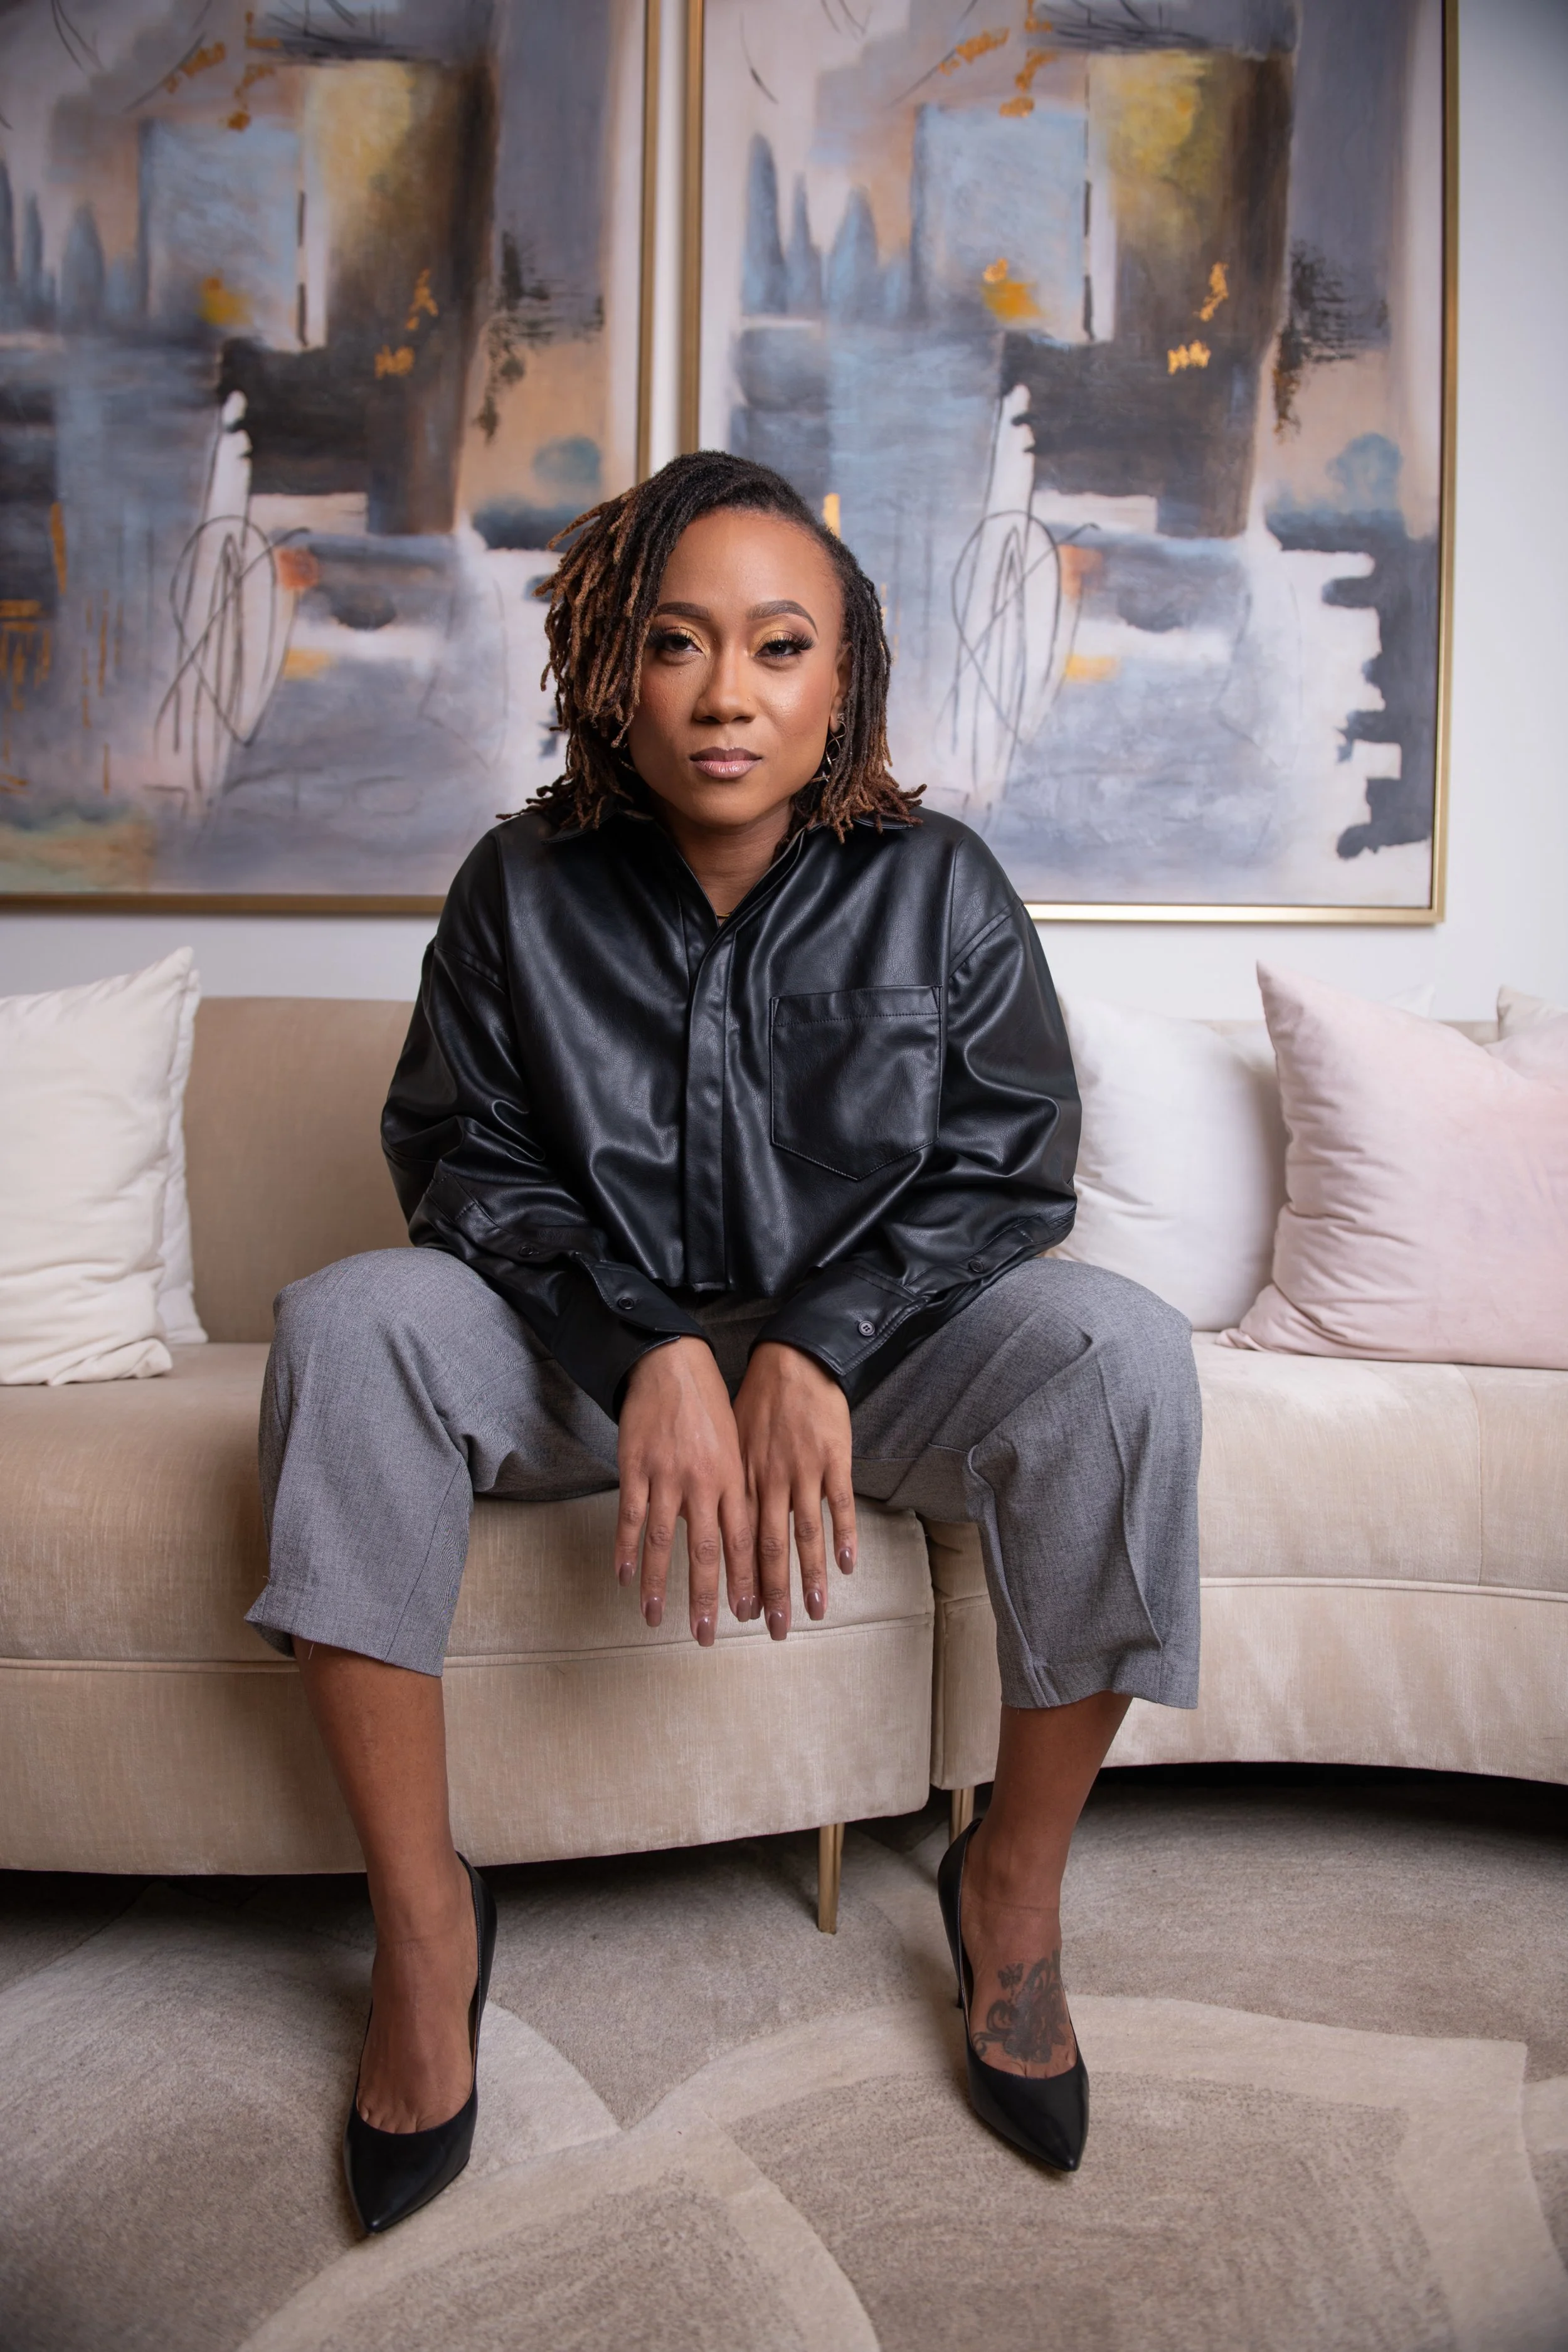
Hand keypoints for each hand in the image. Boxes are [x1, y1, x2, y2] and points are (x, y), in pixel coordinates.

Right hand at [616, 1338, 756, 1644]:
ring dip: (658, 1584)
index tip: (747, 1615)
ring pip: (663, 1541)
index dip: (744, 1581)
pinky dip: (625, 1549)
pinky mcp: (636, 1467)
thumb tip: (744, 1538)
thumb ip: (738, 1491)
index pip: (744, 1541)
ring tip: (655, 1619)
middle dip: (706, 1598)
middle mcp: (704, 1482)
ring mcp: (667, 1475)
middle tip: (704, 1636)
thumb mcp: (736, 1447)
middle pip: (707, 1551)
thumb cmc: (710, 1407)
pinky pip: (630, 1516)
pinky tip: (623, 1576)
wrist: (673, 1364)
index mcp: (735, 1478)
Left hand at [732, 1341, 855, 1639]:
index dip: (739, 1580)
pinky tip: (846, 1567)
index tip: (740, 1615)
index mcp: (740, 1478)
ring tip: (814, 1612)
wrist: (792, 1361)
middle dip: (772, 1593)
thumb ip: (724, 1483)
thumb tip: (708, 1524)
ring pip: (805, 1534)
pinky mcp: (833, 1458)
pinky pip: (839, 1505)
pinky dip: (844, 1537)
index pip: (737, 1541)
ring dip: (809, 1576)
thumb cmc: (756, 1402)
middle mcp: (769, 1480)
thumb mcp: (728, 1441)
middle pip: (769, 1548)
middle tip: (776, 1631)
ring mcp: (803, 1470)